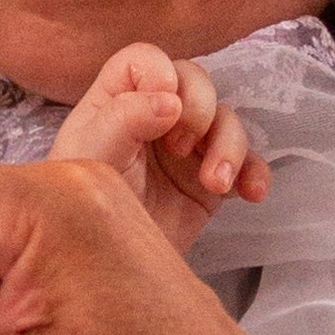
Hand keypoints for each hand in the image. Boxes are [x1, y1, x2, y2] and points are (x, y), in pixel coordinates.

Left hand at [51, 44, 267, 251]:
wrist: (103, 274)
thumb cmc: (80, 213)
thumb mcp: (89, 159)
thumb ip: (122, 119)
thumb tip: (170, 100)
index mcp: (115, 101)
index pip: (145, 60)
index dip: (160, 74)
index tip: (164, 108)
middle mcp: (153, 117)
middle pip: (196, 81)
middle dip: (200, 109)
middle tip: (181, 147)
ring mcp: (186, 148)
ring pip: (227, 120)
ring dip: (230, 147)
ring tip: (215, 183)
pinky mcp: (210, 181)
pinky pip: (246, 164)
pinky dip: (254, 174)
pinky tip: (250, 194)